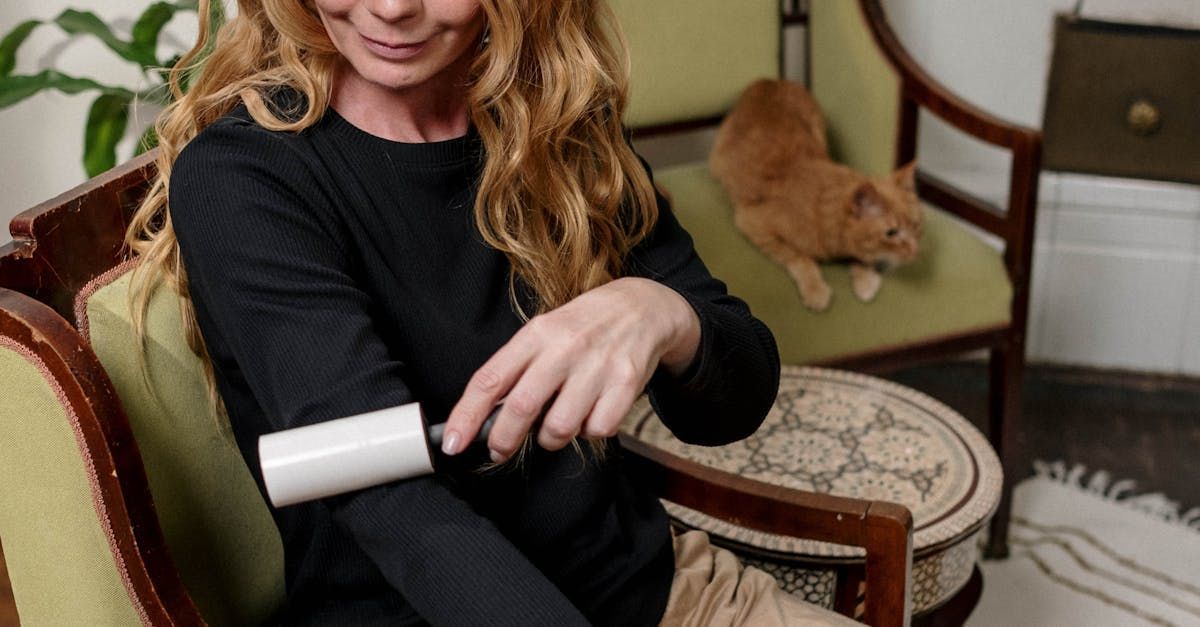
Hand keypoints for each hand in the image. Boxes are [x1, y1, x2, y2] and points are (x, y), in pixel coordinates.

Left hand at [441, 277, 700, 462]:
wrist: (643, 307)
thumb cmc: (584, 326)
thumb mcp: (545, 333)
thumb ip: (517, 369)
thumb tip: (484, 416)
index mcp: (537, 334)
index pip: (490, 379)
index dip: (466, 416)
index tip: (452, 443)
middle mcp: (565, 347)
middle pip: (521, 408)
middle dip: (503, 440)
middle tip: (500, 450)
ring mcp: (598, 366)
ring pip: (559, 427)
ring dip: (551, 437)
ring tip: (558, 421)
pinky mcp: (626, 383)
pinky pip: (597, 430)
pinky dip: (590, 430)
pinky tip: (591, 411)